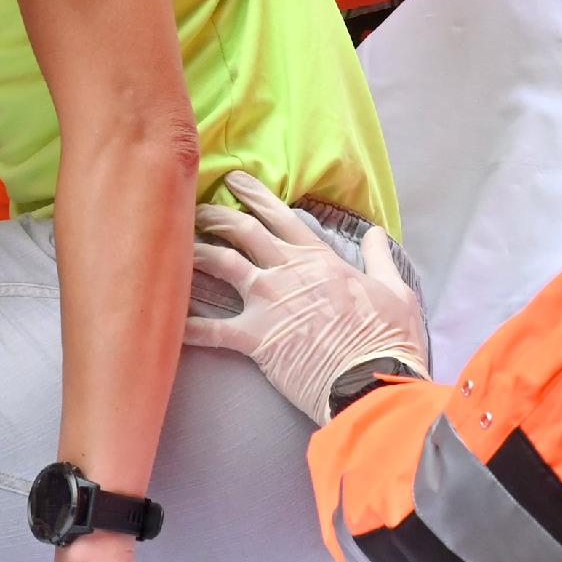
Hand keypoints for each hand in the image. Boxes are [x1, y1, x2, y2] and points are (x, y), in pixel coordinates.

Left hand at [186, 172, 426, 424]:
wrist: (373, 381)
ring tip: (174, 246)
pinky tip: (165, 320)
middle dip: (215, 216)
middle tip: (195, 210)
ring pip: (220, 263)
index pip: (280, 216)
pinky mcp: (255, 337)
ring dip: (195, 251)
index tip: (233, 180)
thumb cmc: (389, 339)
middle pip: (242, 231)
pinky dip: (187, 325)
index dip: (254, 195)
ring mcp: (268, 302)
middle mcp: (287, 272)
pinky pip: (210, 328)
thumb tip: (375, 232)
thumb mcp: (396, 291)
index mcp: (319, 259)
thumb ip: (380, 258)